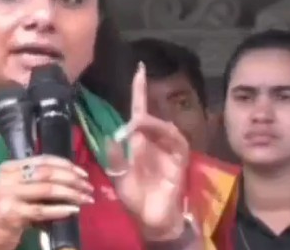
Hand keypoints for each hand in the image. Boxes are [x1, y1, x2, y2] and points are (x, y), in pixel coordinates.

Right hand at [0, 155, 93, 249]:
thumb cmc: (9, 210)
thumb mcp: (19, 189)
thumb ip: (38, 180)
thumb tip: (74, 176)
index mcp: (9, 167)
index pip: (42, 160)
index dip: (66, 165)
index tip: (83, 174)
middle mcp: (7, 178)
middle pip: (46, 173)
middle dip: (72, 179)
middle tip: (88, 187)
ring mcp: (8, 195)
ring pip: (47, 190)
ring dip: (71, 194)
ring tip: (86, 199)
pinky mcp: (12, 214)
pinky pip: (42, 210)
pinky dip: (60, 209)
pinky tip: (73, 210)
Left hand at [107, 62, 190, 241]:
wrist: (151, 218)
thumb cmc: (134, 197)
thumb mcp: (118, 177)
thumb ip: (113, 158)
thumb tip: (110, 135)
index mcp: (138, 142)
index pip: (138, 111)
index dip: (139, 91)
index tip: (140, 69)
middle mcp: (154, 142)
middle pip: (152, 116)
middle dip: (144, 100)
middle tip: (136, 89)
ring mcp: (168, 151)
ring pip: (165, 128)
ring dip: (153, 122)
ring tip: (140, 121)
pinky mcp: (179, 162)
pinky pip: (178, 143)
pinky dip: (168, 136)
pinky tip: (159, 132)